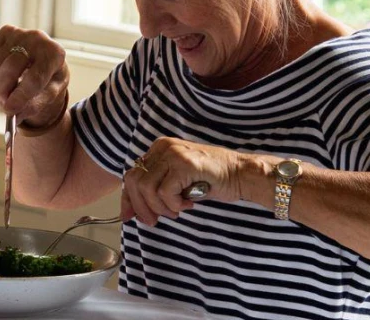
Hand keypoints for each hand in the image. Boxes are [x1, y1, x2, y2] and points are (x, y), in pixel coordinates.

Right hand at [0, 25, 68, 128]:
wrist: (46, 61)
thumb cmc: (49, 80)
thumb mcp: (47, 96)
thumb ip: (32, 106)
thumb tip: (13, 114)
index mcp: (55, 54)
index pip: (34, 77)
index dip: (20, 96)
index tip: (10, 110)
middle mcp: (39, 38)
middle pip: (12, 66)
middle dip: (5, 89)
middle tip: (3, 104)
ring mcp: (21, 32)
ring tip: (7, 92)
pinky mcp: (6, 32)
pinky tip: (5, 76)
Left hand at [120, 137, 255, 225]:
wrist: (240, 174)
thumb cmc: (211, 180)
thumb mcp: (177, 181)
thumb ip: (156, 189)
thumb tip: (131, 212)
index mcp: (159, 148)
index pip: (132, 175)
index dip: (128, 198)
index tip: (128, 216)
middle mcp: (163, 147)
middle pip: (135, 181)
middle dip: (141, 207)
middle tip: (154, 221)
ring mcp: (173, 153)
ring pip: (148, 189)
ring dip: (161, 207)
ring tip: (177, 210)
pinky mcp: (184, 164)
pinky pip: (165, 192)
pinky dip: (175, 204)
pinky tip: (189, 204)